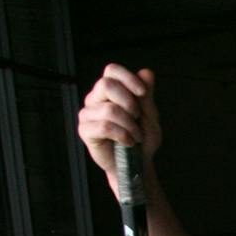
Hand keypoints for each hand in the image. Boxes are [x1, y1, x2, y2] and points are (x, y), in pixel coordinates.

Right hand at [76, 64, 161, 192]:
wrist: (137, 164)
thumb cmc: (141, 139)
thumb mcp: (150, 114)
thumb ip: (146, 94)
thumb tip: (146, 72)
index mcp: (110, 90)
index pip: (112, 70)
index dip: (128, 78)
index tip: (142, 93)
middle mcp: (95, 99)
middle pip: (106, 84)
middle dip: (129, 102)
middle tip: (137, 117)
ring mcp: (88, 114)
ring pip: (109, 109)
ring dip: (130, 125)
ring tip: (135, 135)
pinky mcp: (85, 131)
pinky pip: (105, 126)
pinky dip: (122, 135)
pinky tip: (128, 142)